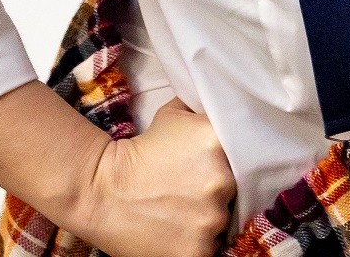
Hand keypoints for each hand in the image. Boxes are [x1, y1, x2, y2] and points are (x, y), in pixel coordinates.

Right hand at [78, 95, 236, 256]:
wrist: (104, 190)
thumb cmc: (141, 151)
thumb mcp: (174, 115)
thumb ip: (203, 110)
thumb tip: (225, 108)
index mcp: (218, 141)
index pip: (245, 151)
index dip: (234, 160)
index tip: (219, 166)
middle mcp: (221, 179)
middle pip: (237, 189)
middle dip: (220, 190)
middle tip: (196, 190)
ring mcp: (211, 218)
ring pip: (224, 220)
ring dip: (209, 217)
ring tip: (186, 211)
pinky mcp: (198, 251)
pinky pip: (211, 248)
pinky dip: (198, 243)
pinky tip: (180, 231)